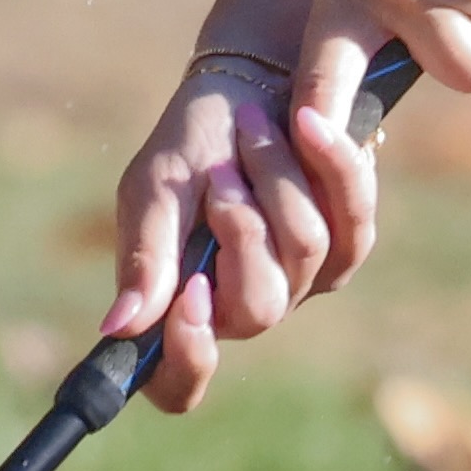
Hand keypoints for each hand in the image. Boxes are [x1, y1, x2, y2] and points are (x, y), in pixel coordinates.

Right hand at [99, 44, 378, 415]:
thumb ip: (146, 256)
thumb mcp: (155, 187)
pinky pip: (351, 221)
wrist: (250, 86)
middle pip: (258, 309)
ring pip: (306, 250)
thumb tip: (119, 327)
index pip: (177, 384)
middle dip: (242, 225)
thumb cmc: (190, 142)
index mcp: (178, 306)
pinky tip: (303, 125)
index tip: (190, 294)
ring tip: (250, 132)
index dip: (186, 358)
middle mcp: (239, 308)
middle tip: (220, 172)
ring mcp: (298, 285)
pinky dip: (328, 164)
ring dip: (276, 177)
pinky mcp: (346, 249)